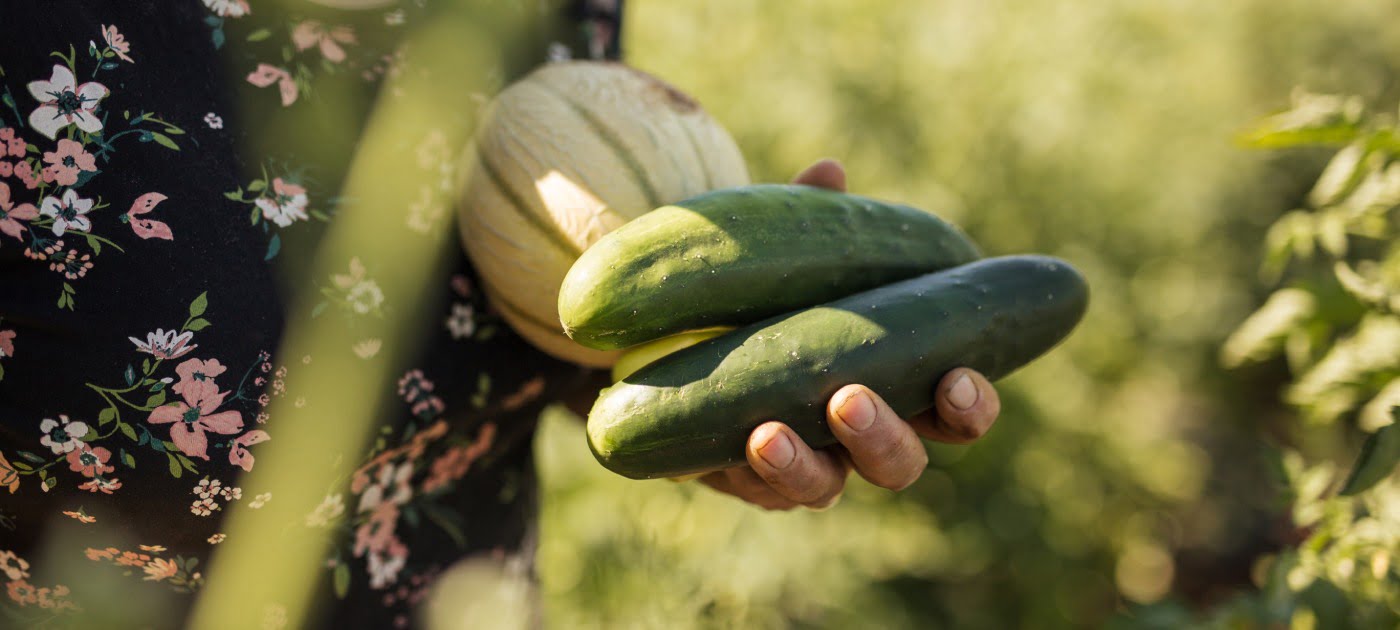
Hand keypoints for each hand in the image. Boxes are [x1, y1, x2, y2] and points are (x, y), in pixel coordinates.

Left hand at [697, 159, 1001, 509]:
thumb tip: (828, 172)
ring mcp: (806, 462)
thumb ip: (813, 221)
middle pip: (901, 464)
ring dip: (804, 466)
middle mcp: (859, 435)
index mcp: (897, 381)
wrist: (685, 337)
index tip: (958, 376)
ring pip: (828, 488)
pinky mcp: (749, 479)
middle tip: (849, 397)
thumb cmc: (770, 289)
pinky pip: (758, 492)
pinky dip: (750, 471)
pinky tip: (735, 439)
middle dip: (883, 437)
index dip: (970, 404)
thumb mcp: (787, 251)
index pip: (954, 408)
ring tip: (768, 432)